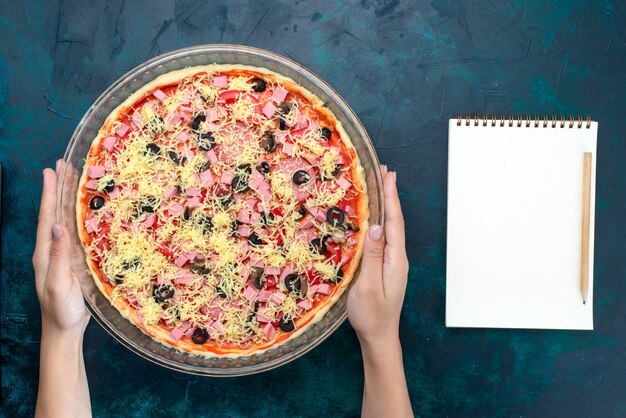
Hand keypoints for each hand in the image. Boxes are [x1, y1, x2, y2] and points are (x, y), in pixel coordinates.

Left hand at [33, 160, 89, 336]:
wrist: (64, 331)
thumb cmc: (61, 310)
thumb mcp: (59, 284)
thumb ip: (58, 256)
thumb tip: (58, 225)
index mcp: (45, 253)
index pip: (47, 217)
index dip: (49, 193)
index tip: (51, 170)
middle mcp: (52, 249)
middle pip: (54, 213)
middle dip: (58, 189)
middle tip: (64, 165)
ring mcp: (63, 255)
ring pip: (65, 220)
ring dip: (68, 199)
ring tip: (75, 180)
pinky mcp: (74, 261)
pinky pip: (76, 233)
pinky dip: (80, 217)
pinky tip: (87, 211)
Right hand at [348, 165, 412, 417]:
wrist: (379, 337)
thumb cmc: (371, 315)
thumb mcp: (367, 286)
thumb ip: (371, 256)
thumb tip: (374, 226)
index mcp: (395, 259)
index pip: (393, 223)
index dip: (390, 198)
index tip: (388, 176)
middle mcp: (397, 257)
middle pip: (394, 221)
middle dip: (390, 196)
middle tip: (386, 172)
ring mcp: (392, 262)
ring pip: (390, 228)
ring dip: (386, 206)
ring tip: (382, 187)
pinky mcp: (385, 267)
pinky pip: (384, 238)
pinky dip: (381, 221)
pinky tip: (375, 217)